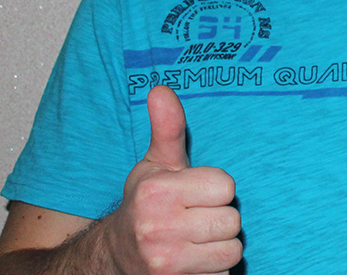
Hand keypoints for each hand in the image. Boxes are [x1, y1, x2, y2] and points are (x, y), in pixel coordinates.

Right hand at [104, 86, 241, 274]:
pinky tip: (192, 263)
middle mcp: (158, 230)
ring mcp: (166, 264)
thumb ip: (167, 129)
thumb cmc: (144, 205)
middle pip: (232, 222)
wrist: (114, 257)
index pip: (226, 187)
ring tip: (195, 241)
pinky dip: (212, 272)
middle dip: (219, 220)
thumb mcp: (155, 166)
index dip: (215, 190)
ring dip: (219, 248)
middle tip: (195, 219)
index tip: (195, 194)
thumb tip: (161, 89)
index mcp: (157, 194)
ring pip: (231, 252)